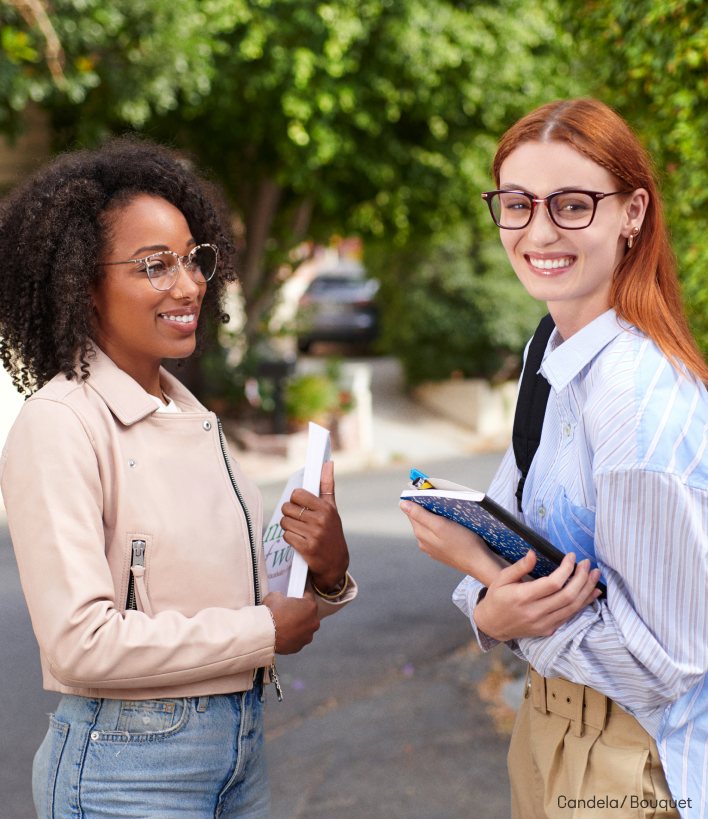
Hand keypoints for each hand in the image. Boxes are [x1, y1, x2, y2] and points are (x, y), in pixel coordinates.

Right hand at [263, 590, 319, 653]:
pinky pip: (297, 640)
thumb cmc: (272, 613)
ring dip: (297, 627)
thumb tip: (281, 599)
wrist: (265, 632)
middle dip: (300, 614)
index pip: (309, 598)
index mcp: (310, 607)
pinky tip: (283, 634)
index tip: (297, 598)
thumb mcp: (276, 596)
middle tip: (288, 613)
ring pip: (304, 629)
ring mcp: (307, 636)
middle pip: (308, 615)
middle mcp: (313, 622)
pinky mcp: (300, 646)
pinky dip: (292, 637)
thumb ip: (283, 596)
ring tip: (285, 625)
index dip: (301, 597)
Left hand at [280, 462, 349, 592]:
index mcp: (326, 508)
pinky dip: (289, 538)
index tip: (300, 506)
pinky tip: (298, 540)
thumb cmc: (332, 532)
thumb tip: (328, 463)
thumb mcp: (332, 509)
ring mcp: (314, 535)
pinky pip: (286, 536)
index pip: (298, 494)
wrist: (336, 563)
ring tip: (298, 530)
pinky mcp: (307, 548)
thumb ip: (327, 486)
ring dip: (288, 527)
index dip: (295, 500)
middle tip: (297, 520)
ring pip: (285, 522)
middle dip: (289, 514)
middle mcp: (320, 520)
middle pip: (287, 508)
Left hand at [399, 499, 507, 586]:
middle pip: (422, 518)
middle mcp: (425, 542)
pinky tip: (456, 526)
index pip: (412, 511)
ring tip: (452, 512)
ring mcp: (434, 548)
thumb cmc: (464, 544)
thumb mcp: (441, 526)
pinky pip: (440, 534)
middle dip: (429, 508)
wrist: (481, 564)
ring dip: (438, 517)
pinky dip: (445, 527)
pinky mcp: (444, 551)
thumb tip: (402, 504)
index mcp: (421, 534)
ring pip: (432, 526)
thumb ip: (420, 515)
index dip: (419, 500)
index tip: (429, 492)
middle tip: (444, 500)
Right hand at [473, 550, 601, 641]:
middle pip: (567, 595)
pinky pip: (570, 616)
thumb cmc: (496, 598)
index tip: (572, 556)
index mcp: (522, 597)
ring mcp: (543, 624)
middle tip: (587, 564)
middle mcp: (535, 613)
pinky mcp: (549, 630)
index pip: (553, 583)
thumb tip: (533, 553)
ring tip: (595, 575)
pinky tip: (592, 593)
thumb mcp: (502, 578)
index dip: (566, 569)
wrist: (492, 625)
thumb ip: (520, 566)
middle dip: (582, 578)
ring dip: (587, 590)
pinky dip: (584, 604)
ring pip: (573, 607)